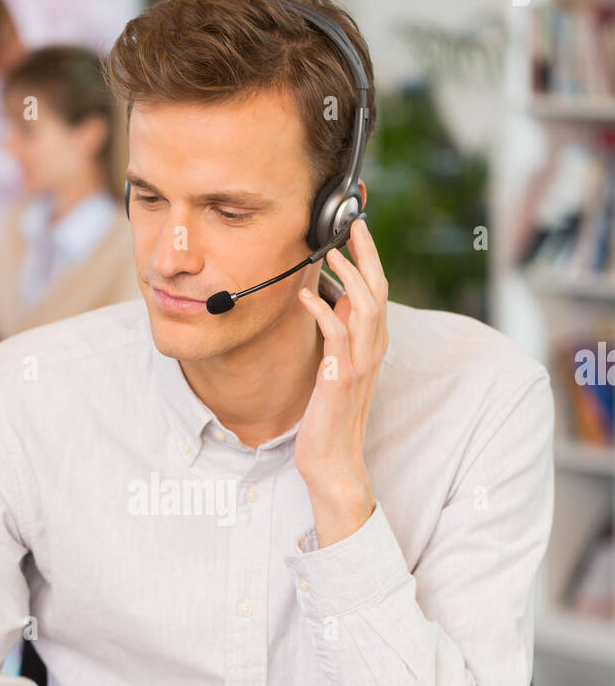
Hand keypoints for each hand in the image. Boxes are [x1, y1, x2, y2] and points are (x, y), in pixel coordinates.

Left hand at [294, 218, 388, 545]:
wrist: (332, 462)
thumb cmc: (330, 418)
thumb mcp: (336, 368)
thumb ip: (341, 337)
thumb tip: (334, 303)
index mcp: (372, 346)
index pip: (378, 291)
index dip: (370, 258)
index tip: (357, 226)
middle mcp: (372, 352)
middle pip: (378, 291)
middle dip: (367, 254)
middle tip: (351, 222)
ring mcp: (359, 366)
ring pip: (366, 310)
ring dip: (349, 277)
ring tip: (329, 253)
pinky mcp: (340, 381)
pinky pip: (337, 340)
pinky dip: (324, 315)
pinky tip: (307, 298)